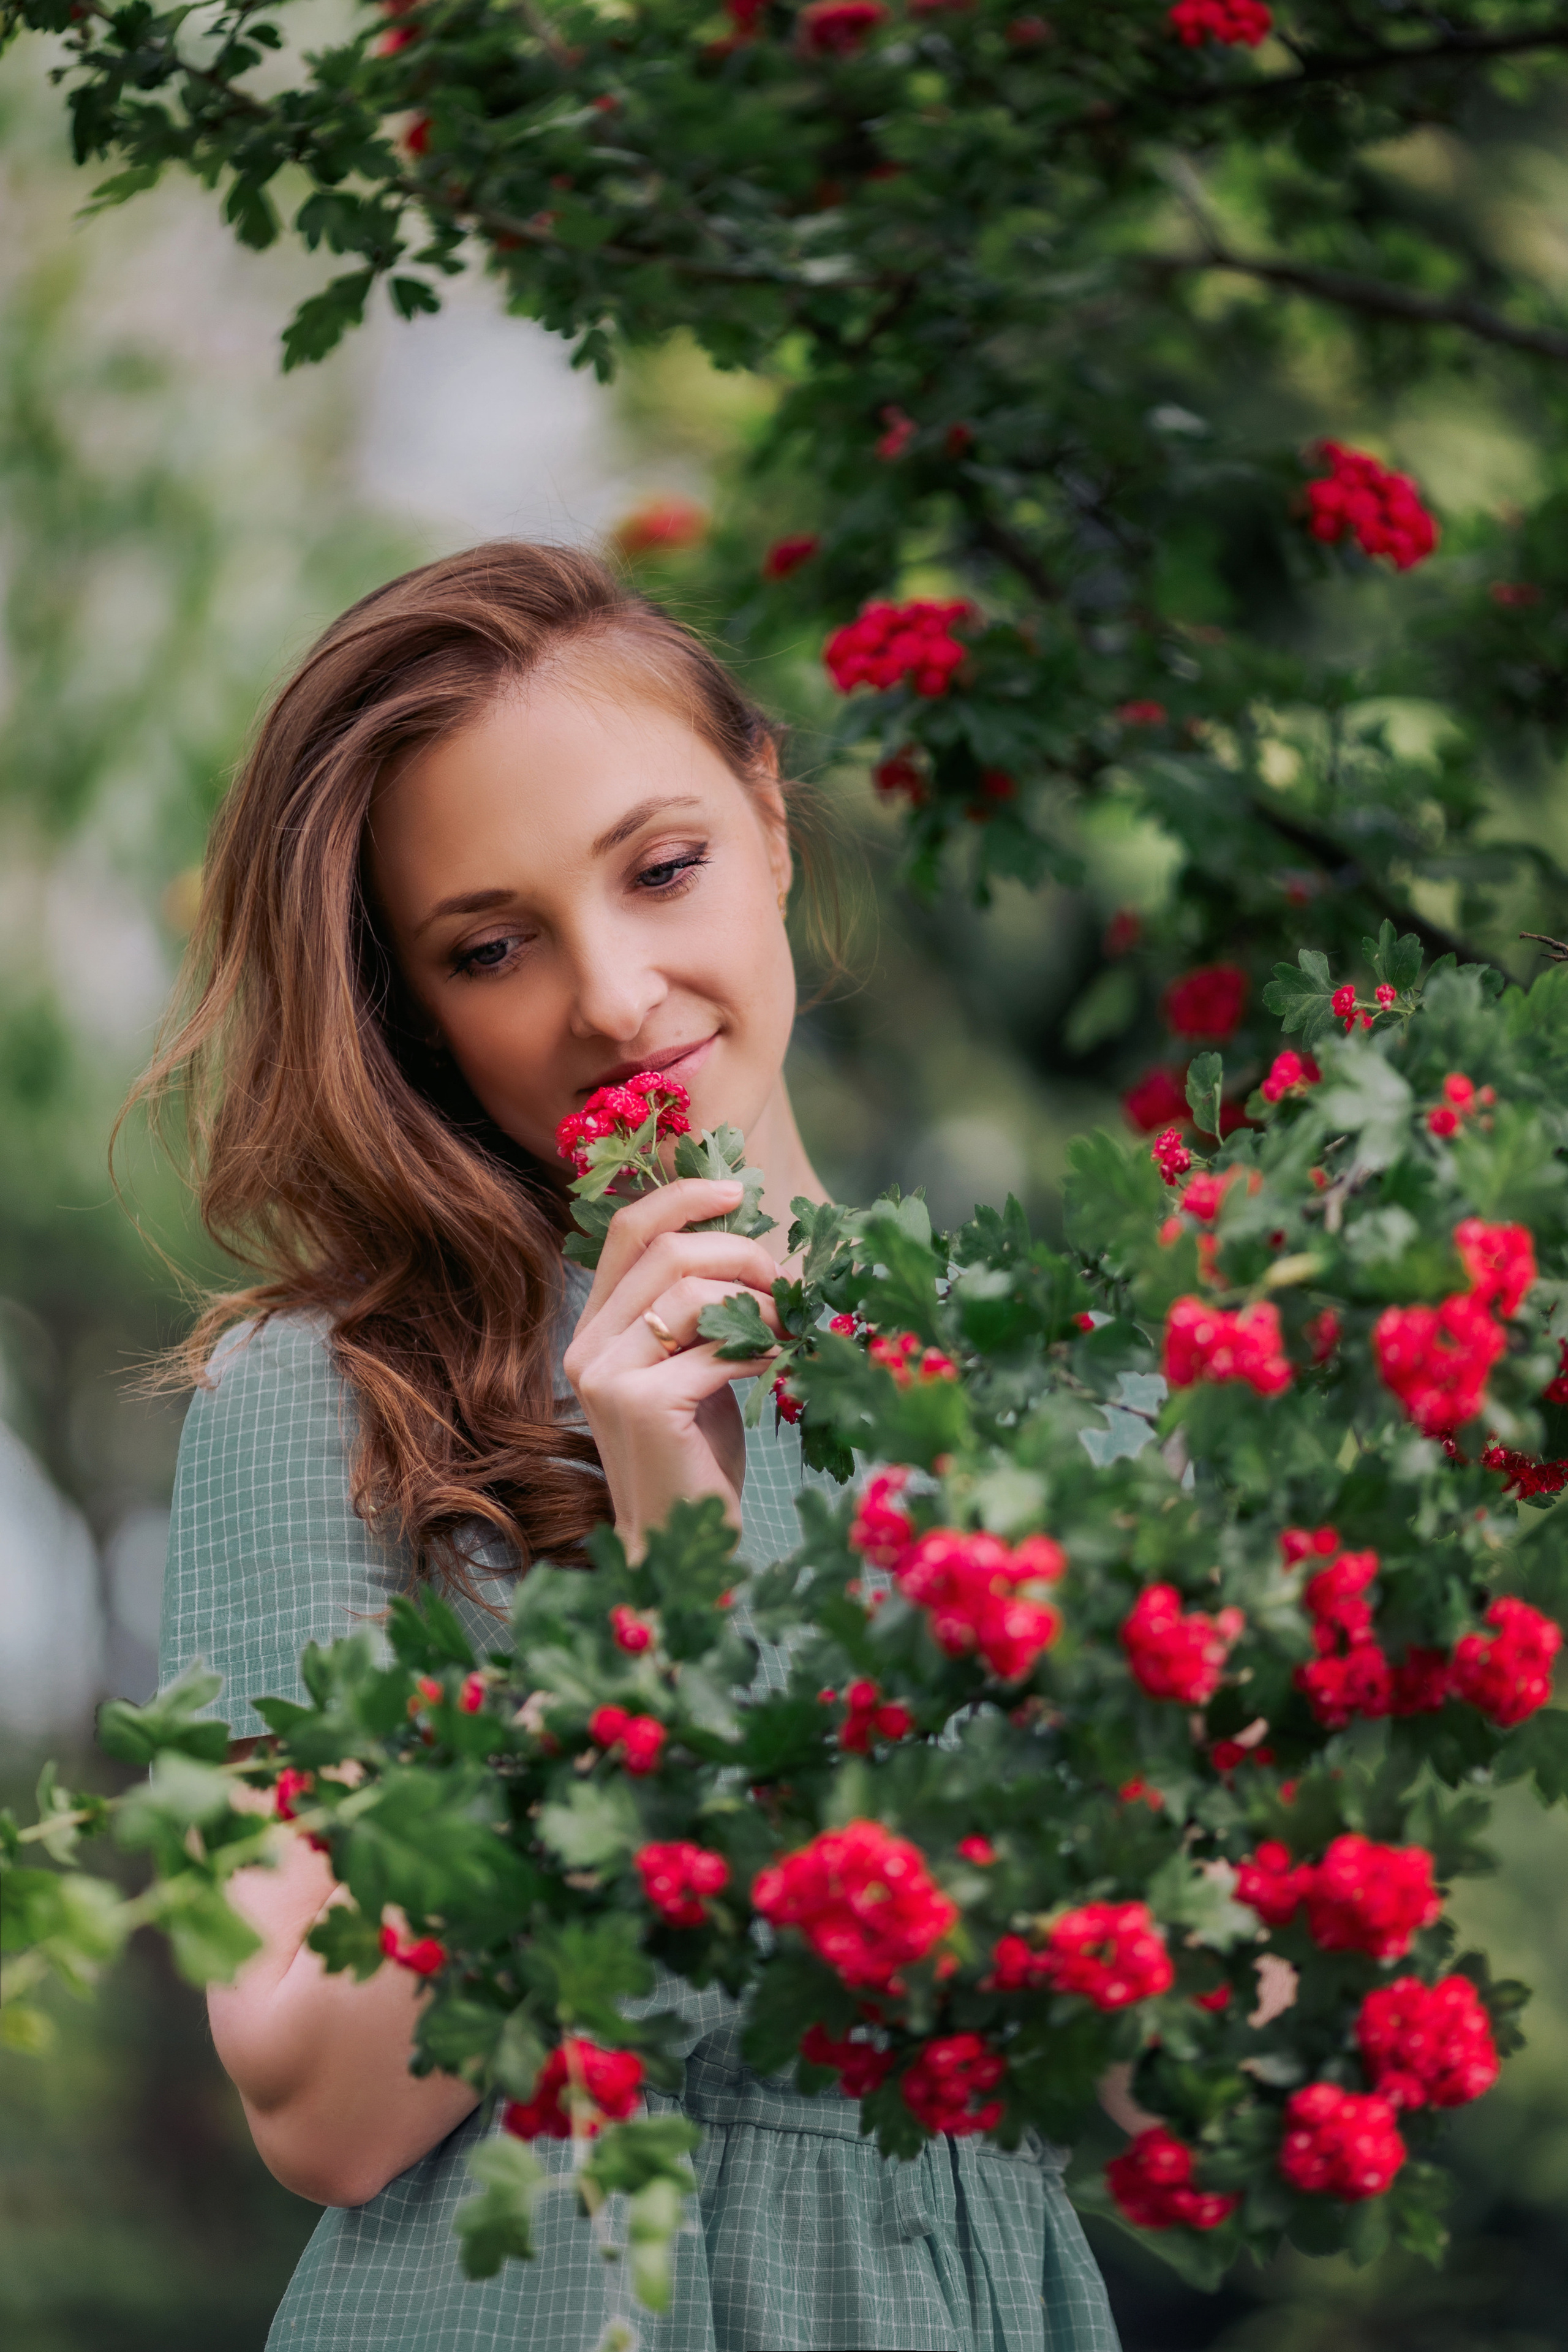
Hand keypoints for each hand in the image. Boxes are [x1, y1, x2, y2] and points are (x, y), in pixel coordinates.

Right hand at [561, 1178, 782, 1555]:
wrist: (678, 1546)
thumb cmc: (696, 1457)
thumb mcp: (692, 1369)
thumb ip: (699, 1313)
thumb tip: (751, 1244)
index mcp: (593, 1329)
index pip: (625, 1231)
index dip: (681, 1196)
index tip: (736, 1190)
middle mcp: (587, 1346)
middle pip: (667, 1252)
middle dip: (742, 1253)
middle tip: (788, 1284)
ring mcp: (608, 1376)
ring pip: (694, 1293)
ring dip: (760, 1304)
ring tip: (792, 1331)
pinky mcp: (641, 1405)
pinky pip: (717, 1348)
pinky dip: (763, 1348)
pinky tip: (784, 1365)